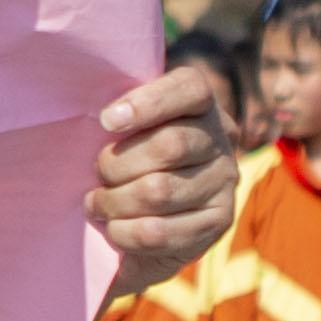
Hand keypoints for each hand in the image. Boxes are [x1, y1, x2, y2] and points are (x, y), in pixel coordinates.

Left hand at [87, 60, 232, 291]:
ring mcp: (224, 181)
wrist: (154, 215)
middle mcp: (220, 139)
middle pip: (170, 145)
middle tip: (96, 174)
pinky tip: (114, 228)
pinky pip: (160, 232)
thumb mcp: (127, 128)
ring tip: (97, 204)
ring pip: (160, 191)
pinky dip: (124, 232)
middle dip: (117, 164)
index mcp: (199, 103)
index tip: (106, 121)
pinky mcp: (219, 222)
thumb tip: (106, 117)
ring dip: (115, 201)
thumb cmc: (129, 156)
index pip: (189, 88)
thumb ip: (120, 116)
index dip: (147, 103)